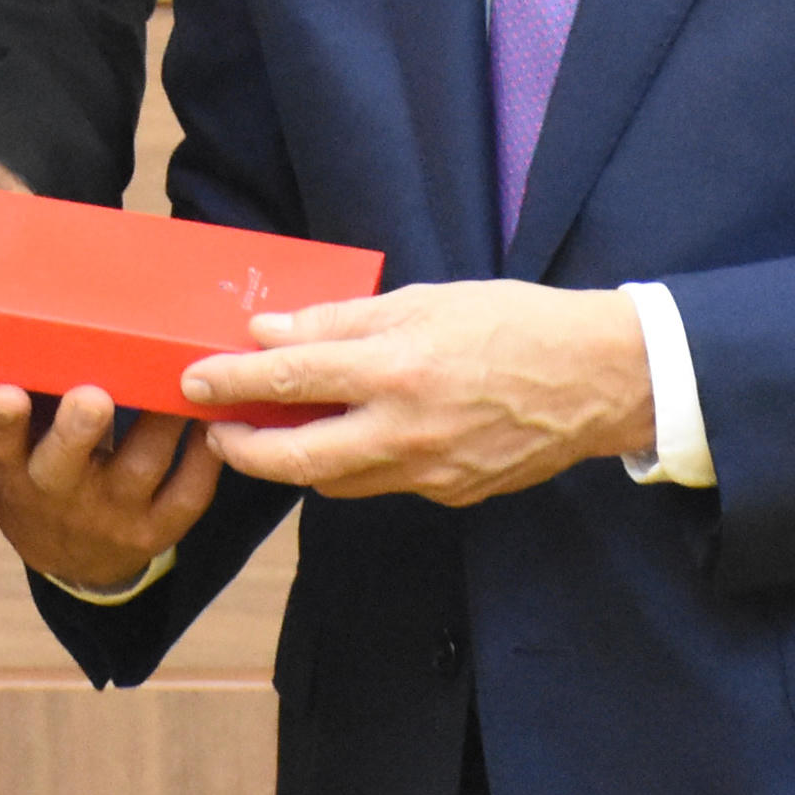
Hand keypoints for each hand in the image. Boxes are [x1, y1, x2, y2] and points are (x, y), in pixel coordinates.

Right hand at [0, 383, 222, 592]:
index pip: (1, 442)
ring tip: (181, 381)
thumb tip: (55, 328)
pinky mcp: (155, 531)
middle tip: (93, 396)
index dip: (4, 420)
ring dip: (161, 423)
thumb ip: (36, 402)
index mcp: (18, 468)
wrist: (71, 563)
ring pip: (139, 467)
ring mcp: (110, 516)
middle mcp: (60, 493)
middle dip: (78, 428)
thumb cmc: (45, 480)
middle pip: (65, 462)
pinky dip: (203, 457)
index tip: (8, 393)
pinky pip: (187, 495)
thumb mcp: (19, 453)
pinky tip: (212, 420)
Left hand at [180, 282, 652, 505]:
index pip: (290, 380)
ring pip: (337, 481)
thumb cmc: (516, 323)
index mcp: (397, 369)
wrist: (598, 378)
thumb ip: (344, 322)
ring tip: (284, 429)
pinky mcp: (451, 493)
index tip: (196, 378)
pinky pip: (386, 484)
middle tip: (218, 431)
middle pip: (296, 458)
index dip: (232, 380)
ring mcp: (430, 472)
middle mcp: (406, 430)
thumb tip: (275, 331)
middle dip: (243, 450)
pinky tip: (365, 434)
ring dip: (300, 460)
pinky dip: (361, 462)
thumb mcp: (426, 301)